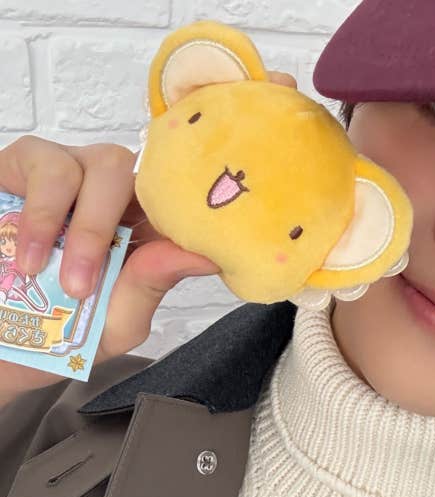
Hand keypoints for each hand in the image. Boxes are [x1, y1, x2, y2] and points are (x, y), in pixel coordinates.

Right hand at [0, 70, 297, 402]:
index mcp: (152, 223)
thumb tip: (205, 248)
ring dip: (84, 231)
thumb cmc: (66, 333)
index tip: (284, 89)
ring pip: (103, 164)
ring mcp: (74, 174)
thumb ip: (153, 281)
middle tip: (93, 284)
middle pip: (152, 163)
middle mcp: (119, 191)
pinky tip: (32, 259)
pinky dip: (46, 217)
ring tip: (63, 284)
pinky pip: (47, 165)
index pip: (196, 172)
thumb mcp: (120, 320)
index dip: (236, 126)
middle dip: (129, 223)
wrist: (2, 346)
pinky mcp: (24, 167)